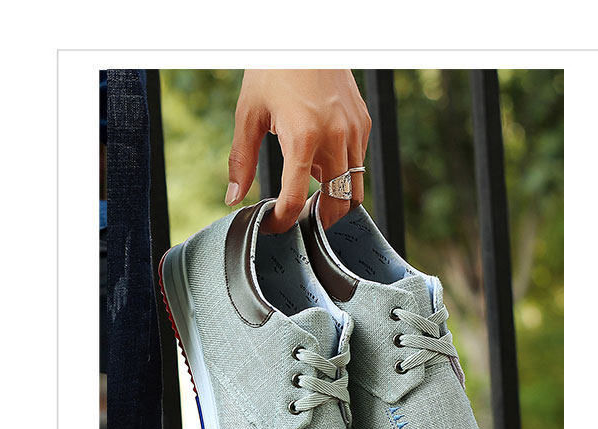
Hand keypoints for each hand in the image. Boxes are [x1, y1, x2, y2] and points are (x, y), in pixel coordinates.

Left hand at [226, 70, 371, 231]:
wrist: (306, 34)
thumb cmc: (275, 67)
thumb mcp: (249, 113)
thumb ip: (241, 160)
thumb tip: (234, 197)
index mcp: (303, 138)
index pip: (295, 200)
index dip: (282, 222)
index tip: (273, 226)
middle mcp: (335, 138)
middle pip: (337, 205)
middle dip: (318, 220)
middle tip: (298, 220)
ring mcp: (354, 132)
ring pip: (353, 189)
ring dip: (333, 200)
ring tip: (310, 196)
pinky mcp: (363, 124)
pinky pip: (358, 164)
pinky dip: (341, 174)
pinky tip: (320, 163)